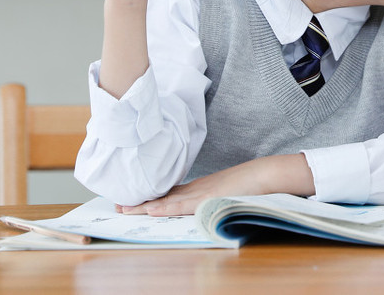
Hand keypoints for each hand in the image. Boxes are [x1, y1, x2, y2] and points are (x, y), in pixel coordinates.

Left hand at [116, 154, 314, 216]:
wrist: (266, 173)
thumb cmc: (252, 182)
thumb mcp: (227, 190)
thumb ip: (215, 195)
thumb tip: (208, 201)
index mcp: (200, 187)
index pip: (170, 193)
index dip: (150, 197)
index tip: (132, 199)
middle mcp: (197, 189)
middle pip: (163, 196)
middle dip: (140, 201)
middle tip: (117, 204)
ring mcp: (202, 193)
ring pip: (167, 200)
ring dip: (145, 206)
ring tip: (124, 209)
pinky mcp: (208, 198)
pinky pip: (182, 204)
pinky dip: (166, 207)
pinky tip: (152, 210)